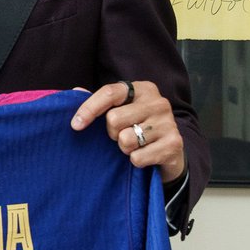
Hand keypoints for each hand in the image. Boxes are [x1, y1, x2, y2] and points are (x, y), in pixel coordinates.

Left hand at [70, 80, 185, 183]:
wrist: (169, 150)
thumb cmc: (137, 126)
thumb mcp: (120, 110)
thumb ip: (99, 102)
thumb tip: (76, 90)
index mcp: (143, 89)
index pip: (110, 93)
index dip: (89, 109)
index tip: (75, 125)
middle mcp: (158, 102)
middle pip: (114, 119)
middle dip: (112, 133)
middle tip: (122, 134)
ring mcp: (168, 122)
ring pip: (125, 140)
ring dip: (124, 148)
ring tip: (136, 144)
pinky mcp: (174, 144)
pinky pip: (137, 157)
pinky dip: (136, 160)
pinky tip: (146, 154)